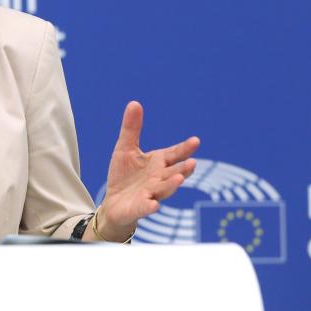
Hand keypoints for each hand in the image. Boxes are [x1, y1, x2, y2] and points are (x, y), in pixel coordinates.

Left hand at [97, 101, 199, 240]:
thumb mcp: (125, 148)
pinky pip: (145, 207)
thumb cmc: (124, 175)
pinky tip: (154, 204)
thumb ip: (132, 128)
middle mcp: (159, 178)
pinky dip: (149, 206)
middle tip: (192, 163)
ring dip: (172, 185)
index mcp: (158, 163)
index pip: (174, 154)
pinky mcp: (139, 207)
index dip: (185, 149)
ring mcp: (150, 193)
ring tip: (180, 179)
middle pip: (174, 173)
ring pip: (164, 189)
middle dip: (183, 169)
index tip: (196, 141)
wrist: (115, 203)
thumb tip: (134, 103)